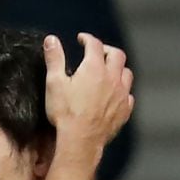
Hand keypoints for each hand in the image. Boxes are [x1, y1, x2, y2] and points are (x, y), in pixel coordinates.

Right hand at [42, 33, 133, 155]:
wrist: (81, 140)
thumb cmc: (65, 112)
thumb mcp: (54, 83)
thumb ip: (54, 59)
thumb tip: (51, 39)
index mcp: (94, 68)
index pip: (94, 44)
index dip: (87, 39)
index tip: (81, 39)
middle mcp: (112, 78)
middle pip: (117, 55)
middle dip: (107, 50)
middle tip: (97, 52)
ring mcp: (121, 95)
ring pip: (127, 74)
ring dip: (118, 69)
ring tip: (109, 71)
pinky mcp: (125, 111)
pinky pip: (129, 95)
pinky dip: (122, 90)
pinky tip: (115, 94)